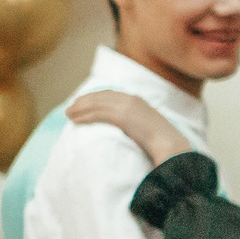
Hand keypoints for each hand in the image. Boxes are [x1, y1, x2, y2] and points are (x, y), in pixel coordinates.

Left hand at [67, 90, 191, 165]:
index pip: (111, 94)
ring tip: (69, 114)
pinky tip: (75, 120)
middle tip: (72, 107)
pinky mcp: (121, 116)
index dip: (96, 97)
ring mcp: (126, 106)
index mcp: (138, 100)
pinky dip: (84, 116)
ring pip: (96, 104)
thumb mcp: (150, 127)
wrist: (170, 144)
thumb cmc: (163, 142)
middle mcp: (131, 99)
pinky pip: (97, 114)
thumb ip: (139, 124)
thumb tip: (131, 131)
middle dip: (84, 100)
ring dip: (80, 108)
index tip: (85, 101)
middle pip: (101, 96)